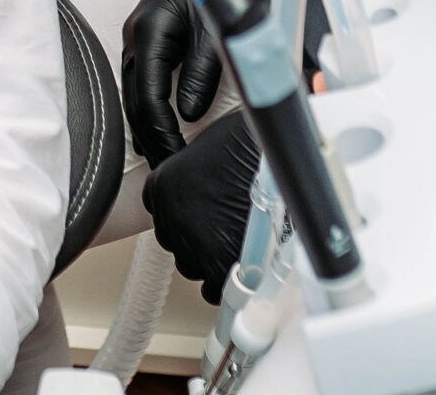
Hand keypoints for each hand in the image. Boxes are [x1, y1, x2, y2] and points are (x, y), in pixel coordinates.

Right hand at [121, 0, 288, 164]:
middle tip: (170, 170)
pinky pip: (143, 79)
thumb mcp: (217, 30)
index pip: (146, 101)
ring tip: (168, 156)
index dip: (161, 138)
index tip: (175, 163)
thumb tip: (191, 114)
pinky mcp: (151, 34)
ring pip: (135, 91)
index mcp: (148, 33)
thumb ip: (203, 74)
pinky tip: (165, 123)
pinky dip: (151, 106)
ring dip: (149, 125)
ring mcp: (140, 34)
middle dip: (151, 138)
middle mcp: (136, 35)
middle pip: (134, 100)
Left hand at [142, 108, 262, 302]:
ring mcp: (194, 242)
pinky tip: (238, 274)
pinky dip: (225, 285)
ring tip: (233, 248)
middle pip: (174, 241)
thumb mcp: (205, 155)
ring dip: (209, 260)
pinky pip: (214, 289)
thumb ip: (195, 180)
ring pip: (191, 266)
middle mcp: (171, 216)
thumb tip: (204, 197)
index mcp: (162, 187)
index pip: (160, 212)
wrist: (275, 158)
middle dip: (195, 238)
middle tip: (219, 231)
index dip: (183, 216)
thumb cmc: (249, 147)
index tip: (197, 217)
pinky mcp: (220, 265)